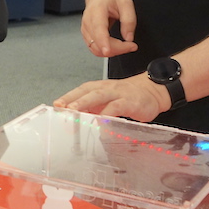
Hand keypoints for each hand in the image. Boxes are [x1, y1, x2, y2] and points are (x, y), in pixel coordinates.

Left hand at [53, 73, 167, 121]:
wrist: (152, 91)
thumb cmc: (125, 97)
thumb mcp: (107, 101)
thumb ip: (92, 109)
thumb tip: (74, 120)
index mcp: (98, 87)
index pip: (80, 91)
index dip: (67, 97)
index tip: (56, 106)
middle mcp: (105, 88)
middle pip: (86, 92)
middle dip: (73, 99)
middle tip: (62, 108)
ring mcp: (118, 94)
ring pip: (99, 96)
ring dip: (85, 103)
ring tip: (74, 112)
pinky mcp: (130, 102)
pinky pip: (117, 107)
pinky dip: (108, 114)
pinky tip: (101, 121)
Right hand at [81, 0, 138, 56]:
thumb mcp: (125, 2)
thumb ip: (129, 19)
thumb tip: (128, 37)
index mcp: (96, 11)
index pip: (98, 30)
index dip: (103, 42)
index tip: (108, 51)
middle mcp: (87, 22)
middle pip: (98, 44)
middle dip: (116, 49)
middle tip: (132, 45)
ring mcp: (85, 30)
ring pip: (96, 49)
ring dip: (112, 51)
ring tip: (125, 45)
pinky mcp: (86, 35)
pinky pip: (94, 48)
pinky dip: (106, 50)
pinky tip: (116, 45)